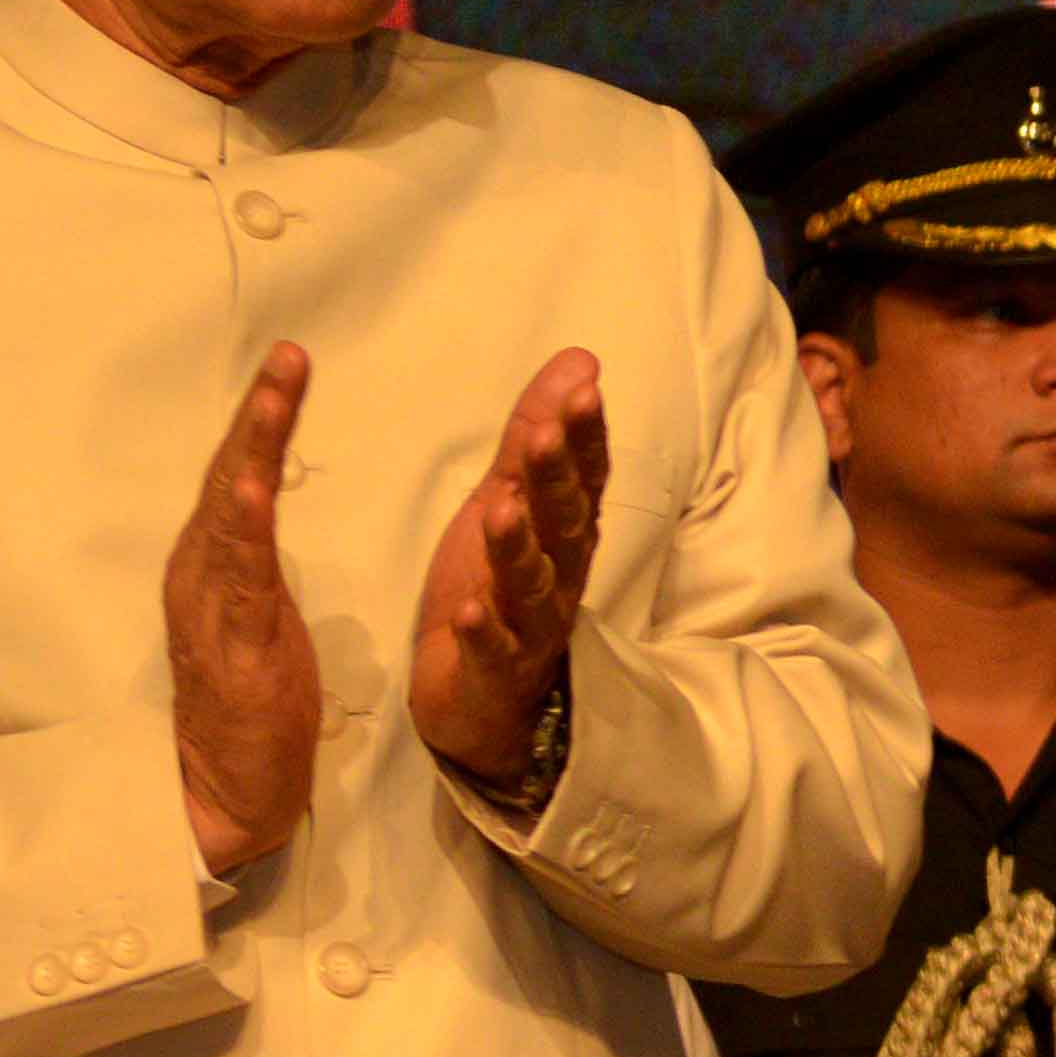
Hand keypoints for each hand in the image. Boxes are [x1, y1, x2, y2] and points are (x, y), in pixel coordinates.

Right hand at [165, 348, 323, 875]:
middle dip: (259, 413)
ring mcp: (209, 605)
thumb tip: (258, 503)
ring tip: (277, 395)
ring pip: (230, 511)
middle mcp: (200, 572)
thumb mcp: (262, 610)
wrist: (227, 787)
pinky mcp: (230, 643)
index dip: (263, 418)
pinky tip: (253, 487)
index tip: (291, 363)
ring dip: (255, 450)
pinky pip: (237, 574)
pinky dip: (243, 526)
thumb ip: (255, 559)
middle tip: (289, 354)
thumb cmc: (253, 700)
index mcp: (215, 563)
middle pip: (230, 476)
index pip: (241, 476)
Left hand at [407, 352, 608, 799]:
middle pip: (565, 523)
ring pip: (531, 581)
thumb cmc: (496, 584)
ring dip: (518, 547)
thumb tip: (579, 359)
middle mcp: (559, 572)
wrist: (483, 697)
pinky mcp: (494, 669)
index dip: (586, 436)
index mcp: (565, 529)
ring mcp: (530, 623)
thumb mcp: (507, 499)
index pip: (586, 476)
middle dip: (557, 478)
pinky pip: (493, 649)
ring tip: (502, 510)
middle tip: (547, 434)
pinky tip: (469, 612)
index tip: (583, 390)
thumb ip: (535, 436)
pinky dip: (484, 631)